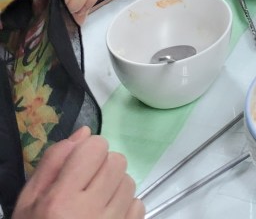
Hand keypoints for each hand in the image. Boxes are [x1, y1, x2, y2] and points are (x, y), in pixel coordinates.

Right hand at [14, 128, 143, 218]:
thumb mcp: (29, 200)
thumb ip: (54, 162)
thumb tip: (85, 132)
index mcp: (61, 200)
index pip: (96, 146)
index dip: (87, 152)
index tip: (78, 167)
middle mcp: (89, 213)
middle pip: (117, 161)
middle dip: (102, 167)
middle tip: (85, 186)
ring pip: (129, 181)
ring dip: (114, 187)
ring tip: (95, 203)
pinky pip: (138, 205)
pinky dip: (125, 208)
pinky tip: (106, 217)